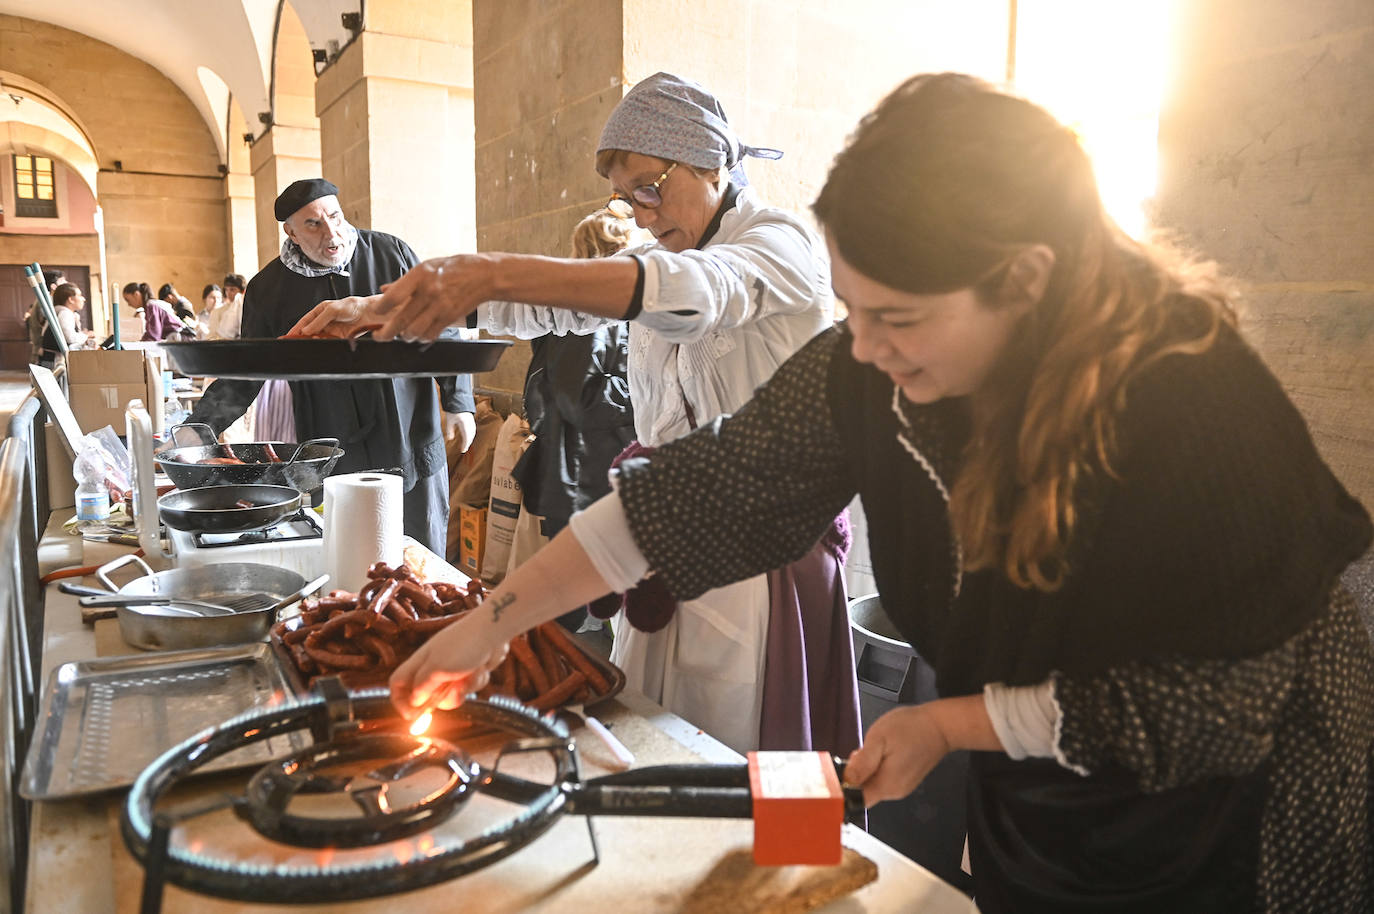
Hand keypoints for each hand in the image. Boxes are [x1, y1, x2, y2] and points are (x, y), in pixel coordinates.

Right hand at [286, 294, 383, 337]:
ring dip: (316, 341)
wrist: (370, 313)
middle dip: (304, 338)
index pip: (304, 322)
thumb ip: (319, 320)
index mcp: (320, 312)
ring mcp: (332, 330)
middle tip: (299, 343)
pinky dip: (326, 345)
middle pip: (310, 332)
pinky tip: (324, 344)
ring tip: (314, 341)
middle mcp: (325, 322)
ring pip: (319, 339)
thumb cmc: (353, 306)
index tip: (288, 337)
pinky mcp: (340, 338)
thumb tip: (307, 330)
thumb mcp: (332, 309)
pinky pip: (330, 343)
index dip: (295, 330)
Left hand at [368, 254, 496, 341]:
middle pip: (401, 320)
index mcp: (420, 276)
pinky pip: (430, 335)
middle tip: (379, 336)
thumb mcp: (426, 267)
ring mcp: (440, 307)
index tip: (376, 313)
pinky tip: (419, 334)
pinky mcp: (449, 318)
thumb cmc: (454, 269)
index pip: (393, 296)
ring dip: (405, 337)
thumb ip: (405, 281)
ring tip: (402, 334)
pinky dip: (421, 338)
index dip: (381, 308)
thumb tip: (385, 289)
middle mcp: (429, 292)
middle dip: (386, 333)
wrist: (482, 276)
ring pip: (414, 332)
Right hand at [389, 612, 509, 716]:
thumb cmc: (464, 646)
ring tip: (469, 676)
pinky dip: (475, 682)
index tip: (411, 715)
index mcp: (419, 662)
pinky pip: (467, 687)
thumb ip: (422, 687)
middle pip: (425, 695)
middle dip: (441, 699)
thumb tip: (413, 701)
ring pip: (449, 694)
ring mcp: (451, 668)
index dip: (400, 701)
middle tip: (454, 692)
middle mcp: (432, 666)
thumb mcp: (437, 670)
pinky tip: (480, 669)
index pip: (397, 683)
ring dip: (461, 690)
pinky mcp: (468, 670)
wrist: (494, 630)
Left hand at [444, 411, 475, 452]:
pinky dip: (470, 435)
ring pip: (472, 433)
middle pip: (470, 436)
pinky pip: (473, 430)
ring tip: (465, 445)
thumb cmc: (453, 410)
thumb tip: (450, 439)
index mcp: (464, 424)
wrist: (458, 400)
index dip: (465, 445)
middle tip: (464, 449)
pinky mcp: (471, 420)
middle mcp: (470, 423)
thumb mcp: (449, 420)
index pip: (466, 437)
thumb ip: (450, 430)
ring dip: (469, 440)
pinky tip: (467, 437)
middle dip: (467, 443)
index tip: (462, 450)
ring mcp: (471, 421)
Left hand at [844, 705, 952, 806]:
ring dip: (867, 769)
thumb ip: (862, 763)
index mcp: (887, 784)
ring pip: (872, 784)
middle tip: (863, 752)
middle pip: (863, 792)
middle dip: (856, 774)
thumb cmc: (913, 728)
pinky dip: (877, 767)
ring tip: (877, 749)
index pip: (856, 800)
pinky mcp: (904, 780)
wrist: (939, 726)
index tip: (842, 772)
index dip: (844, 788)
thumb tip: (846, 781)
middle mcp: (895, 791)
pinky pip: (882, 779)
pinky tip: (884, 752)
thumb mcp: (879, 739)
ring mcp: (901, 787)